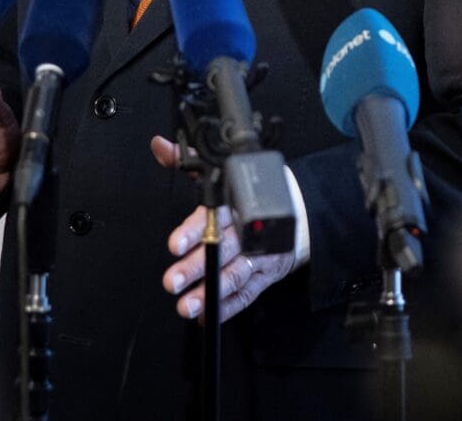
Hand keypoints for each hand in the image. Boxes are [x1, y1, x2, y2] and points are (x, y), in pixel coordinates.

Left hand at [152, 135, 300, 321]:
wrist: (302, 212)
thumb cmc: (253, 197)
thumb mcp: (222, 176)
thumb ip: (188, 163)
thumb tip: (159, 146)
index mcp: (234, 205)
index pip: (213, 217)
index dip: (194, 231)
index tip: (175, 245)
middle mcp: (248, 231)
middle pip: (222, 249)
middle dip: (197, 267)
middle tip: (172, 281)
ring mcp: (260, 256)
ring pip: (235, 275)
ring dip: (211, 292)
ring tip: (186, 306)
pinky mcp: (268, 276)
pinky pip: (250, 294)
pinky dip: (230, 308)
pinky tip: (209, 316)